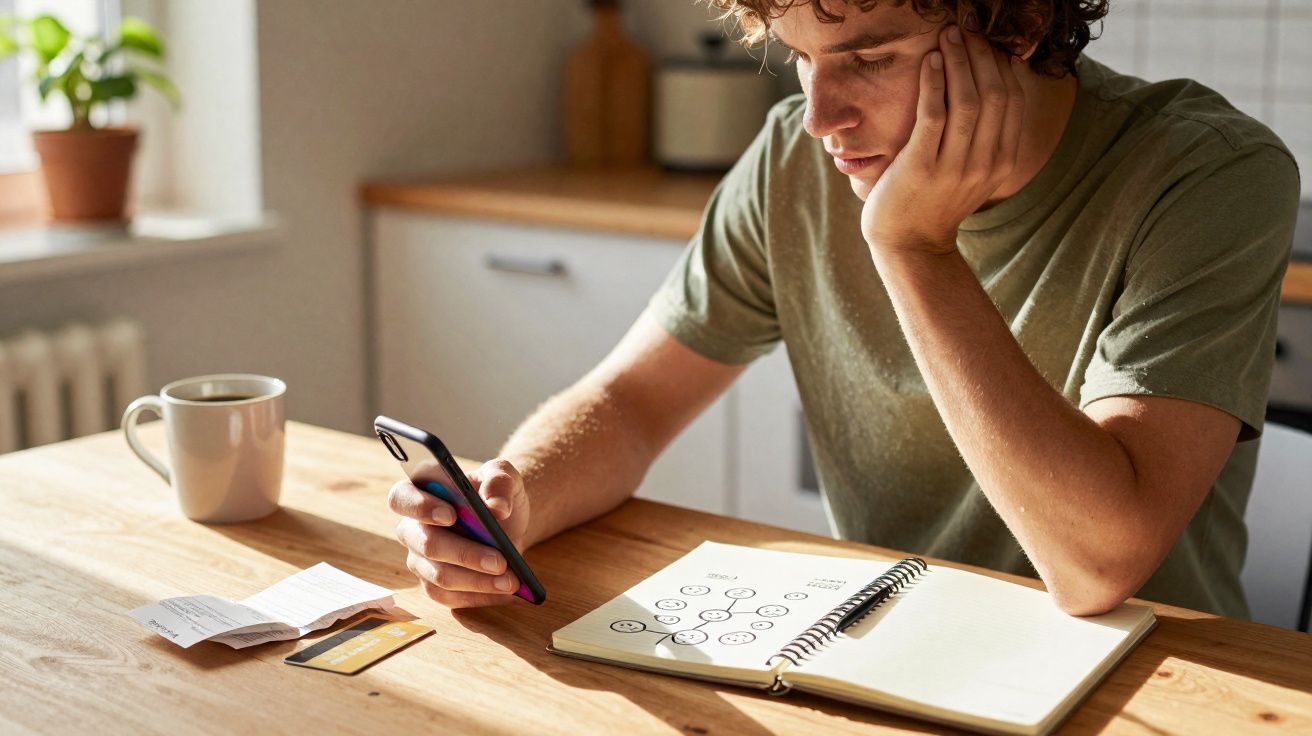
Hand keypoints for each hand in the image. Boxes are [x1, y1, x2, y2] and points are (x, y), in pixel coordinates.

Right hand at [389, 459, 531, 607]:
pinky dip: (480, 597)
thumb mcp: (504, 477)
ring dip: (477, 581)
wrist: (508, 521)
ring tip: (511, 581)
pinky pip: (449, 597)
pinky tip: (505, 593)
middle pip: (427, 544)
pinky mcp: (433, 584)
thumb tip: (497, 507)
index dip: (421, 507)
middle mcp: (412, 527)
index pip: (402, 497)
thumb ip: (500, 483)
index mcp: (420, 491)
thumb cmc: (496, 493)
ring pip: (439, 576)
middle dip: (466, 554)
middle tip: (500, 561)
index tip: (451, 515)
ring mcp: (419, 559)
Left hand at [860, 24, 1025, 253]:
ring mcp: (955, 167)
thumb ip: (987, 137)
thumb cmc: (936, 200)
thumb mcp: (974, 171)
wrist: (909, 243)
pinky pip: (933, 115)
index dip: (1001, 64)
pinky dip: (934, 83)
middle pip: (994, 94)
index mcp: (1004, 161)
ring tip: (947, 37)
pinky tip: (929, 61)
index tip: (987, 42)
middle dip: (981, 56)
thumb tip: (993, 87)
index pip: (1013, 100)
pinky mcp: (922, 166)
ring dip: (958, 62)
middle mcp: (986, 164)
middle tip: (965, 30)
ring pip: (967, 101)